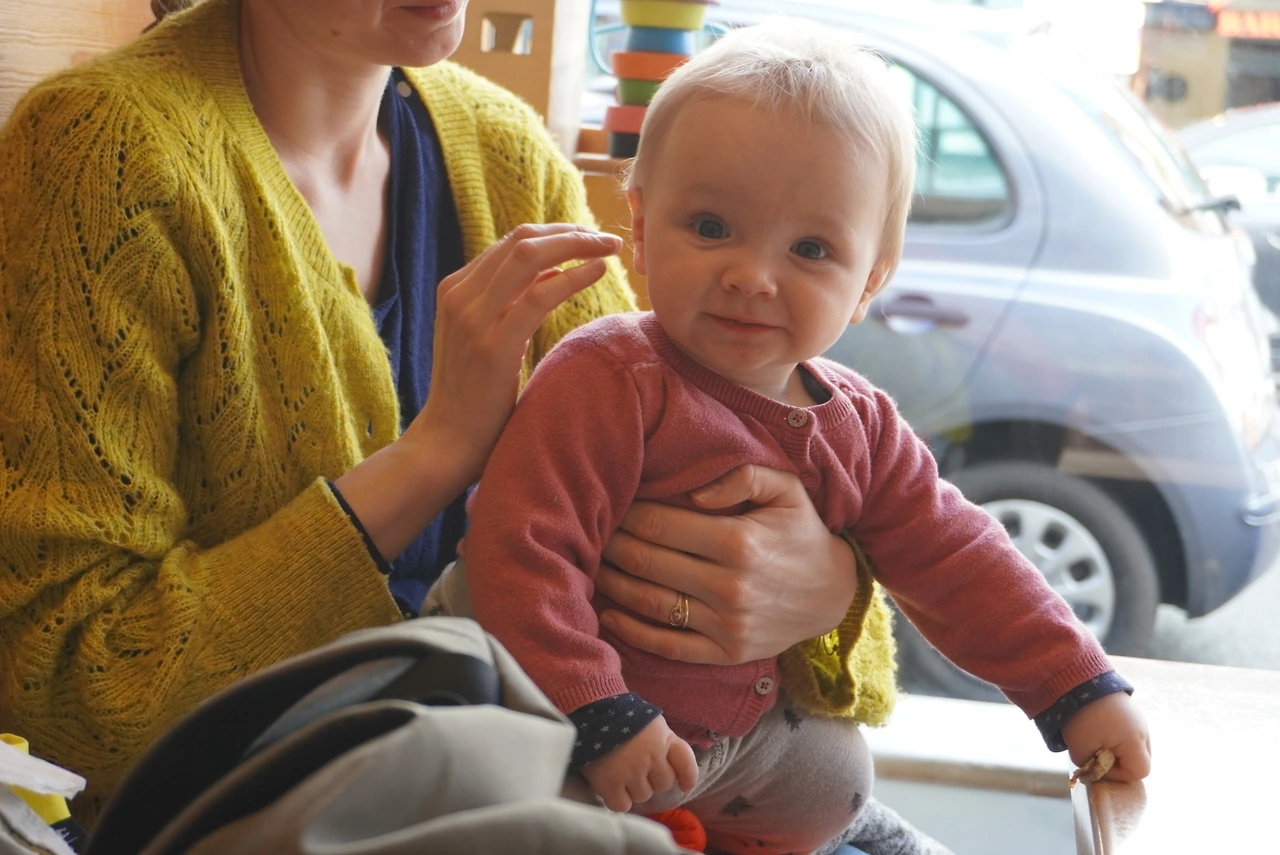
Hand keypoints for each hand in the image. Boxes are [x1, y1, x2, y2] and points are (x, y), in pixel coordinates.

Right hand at [336, 224, 620, 559]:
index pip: (510, 242)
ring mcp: (472, 317)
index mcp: (455, 290)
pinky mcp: (492, 344)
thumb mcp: (486, 338)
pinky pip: (539, 295)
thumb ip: (509, 304)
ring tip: (610, 249)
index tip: (588, 238)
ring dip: (577, 245)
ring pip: (530, 256)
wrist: (447, 444)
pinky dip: (573, 277)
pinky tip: (599, 272)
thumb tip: (553, 272)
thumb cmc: (474, 398)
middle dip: (570, 232)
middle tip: (607, 239)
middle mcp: (460, 295)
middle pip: (522, 239)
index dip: (554, 234)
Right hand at [581, 716, 697, 811]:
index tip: (684, 785)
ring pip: (644, 796)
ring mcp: (631, 771)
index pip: (686, 763)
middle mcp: (651, 757)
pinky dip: (619, 800)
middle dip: (654, 780)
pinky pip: (623, 805)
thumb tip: (672, 765)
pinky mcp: (609, 783)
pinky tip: (612, 787)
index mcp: (664, 739)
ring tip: (621, 773)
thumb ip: (663, 742)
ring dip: (634, 789)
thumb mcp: (650, 722)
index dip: (688, 777)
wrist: (588, 708)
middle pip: (664, 784)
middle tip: (638, 769)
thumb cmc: (620, 713)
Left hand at [596, 464, 856, 664]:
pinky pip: (668, 645)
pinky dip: (632, 632)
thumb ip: (741, 477)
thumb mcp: (786, 490)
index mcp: (738, 541)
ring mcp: (726, 625)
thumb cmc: (801, 533)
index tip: (611, 504)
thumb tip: (693, 493)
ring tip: (593, 566)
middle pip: (646, 562)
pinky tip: (610, 613)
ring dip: (613, 584)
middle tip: (591, 532)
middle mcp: (729, 586)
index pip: (660, 525)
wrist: (834, 594)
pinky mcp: (725, 653)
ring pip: (649, 603)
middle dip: (611, 544)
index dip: (627, 513)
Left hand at [1061, 692, 1151, 782]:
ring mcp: (1137, 717)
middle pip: (1138, 759)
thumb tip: (1093, 769)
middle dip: (1118, 762)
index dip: (1118, 775)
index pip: (1139, 772)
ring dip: (1115, 748)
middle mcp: (1143, 730)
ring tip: (1095, 739)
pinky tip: (1096, 727)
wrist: (1078, 679)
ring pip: (1132, 745)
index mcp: (1136, 741)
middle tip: (1097, 754)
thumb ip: (1090, 767)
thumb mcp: (1080, 749)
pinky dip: (1114, 735)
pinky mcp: (1128, 708)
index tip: (1098, 764)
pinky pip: (1126, 731)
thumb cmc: (1082, 717)